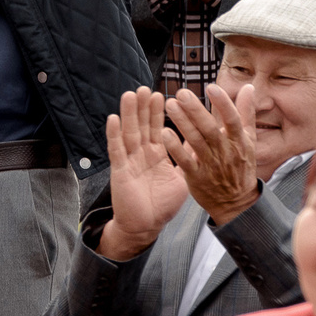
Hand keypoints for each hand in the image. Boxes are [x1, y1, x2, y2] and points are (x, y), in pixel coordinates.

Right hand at [100, 89, 188, 261]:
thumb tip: (203, 143)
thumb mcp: (182, 178)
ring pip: (129, 133)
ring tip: (130, 95)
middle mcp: (142, 155)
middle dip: (143, 108)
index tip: (162, 94)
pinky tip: (113, 118)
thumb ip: (189, 159)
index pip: (157, 129)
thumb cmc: (163, 205)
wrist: (146, 226)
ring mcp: (130, 161)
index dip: (158, 113)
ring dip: (129, 114)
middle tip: (145, 88)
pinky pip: (117, 150)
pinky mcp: (120, 171)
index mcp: (157, 155)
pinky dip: (114, 135)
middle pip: (142, 126)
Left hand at [165, 82, 259, 224]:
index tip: (211, 87)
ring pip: (196, 142)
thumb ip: (246, 113)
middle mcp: (225, 152)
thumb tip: (248, 87)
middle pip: (210, 129)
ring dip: (182, 123)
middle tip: (181, 93)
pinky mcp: (197, 177)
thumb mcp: (248, 140)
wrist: (236, 202)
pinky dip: (175, 148)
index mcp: (239, 141)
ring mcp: (211, 165)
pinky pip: (185, 161)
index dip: (223, 103)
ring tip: (170, 105)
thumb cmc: (241, 166)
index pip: (232, 119)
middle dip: (195, 110)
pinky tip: (164, 133)